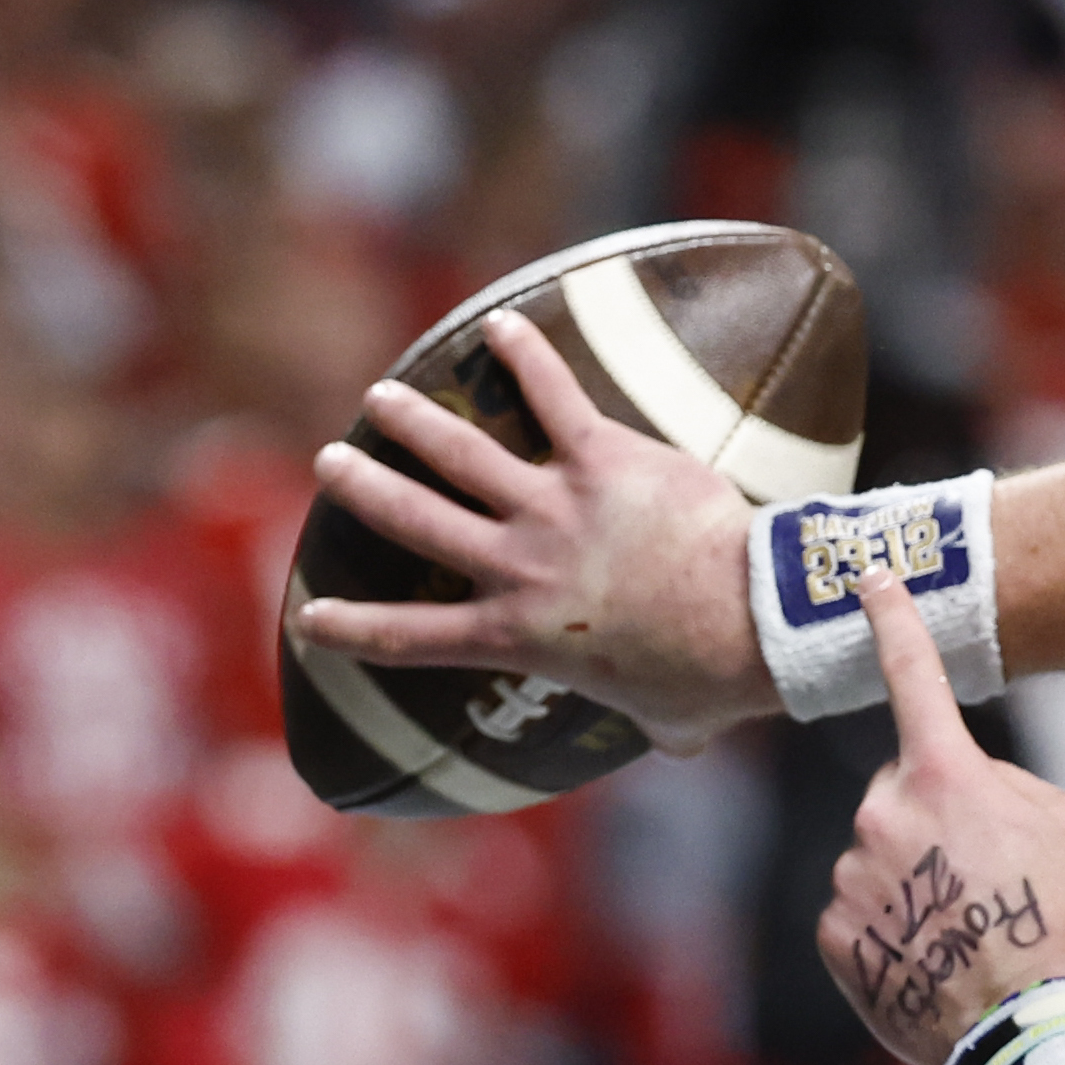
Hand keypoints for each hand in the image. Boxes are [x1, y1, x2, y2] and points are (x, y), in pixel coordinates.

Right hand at [289, 312, 777, 751]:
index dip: (351, 627)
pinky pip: (555, 396)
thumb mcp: (665, 718)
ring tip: (382, 398)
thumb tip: (682, 741)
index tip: (310, 615)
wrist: (755, 622)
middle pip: (416, 520)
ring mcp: (555, 507)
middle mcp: (518, 567)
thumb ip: (657, 723)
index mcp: (517, 637)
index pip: (410, 636)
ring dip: (415, 422)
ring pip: (461, 453)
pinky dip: (526, 355)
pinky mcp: (602, 458)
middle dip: (366, 489)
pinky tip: (499, 322)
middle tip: (332, 463)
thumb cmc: (712, 677)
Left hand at [816, 569, 1064, 1064]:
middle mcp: (885, 814)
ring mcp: (854, 878)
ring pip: (878, 856)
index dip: (893, 619)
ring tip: (968, 928)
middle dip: (931, 816)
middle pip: (898, 791)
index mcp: (946, 774)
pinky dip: (893, 930)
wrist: (1033, 1027)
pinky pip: (861, 914)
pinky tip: (935, 958)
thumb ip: (1011, 786)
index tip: (869, 576)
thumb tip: (972, 790)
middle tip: (987, 872)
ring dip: (913, 879)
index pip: (914, 676)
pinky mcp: (837, 935)